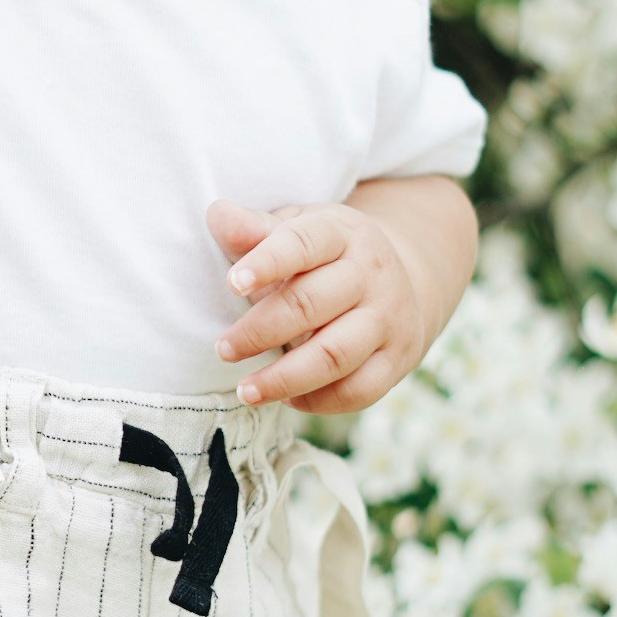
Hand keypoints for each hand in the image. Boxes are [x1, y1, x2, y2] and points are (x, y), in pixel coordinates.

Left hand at [210, 195, 430, 412]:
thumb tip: (217, 215)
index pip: (303, 243)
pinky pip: (358, 390)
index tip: (232, 283)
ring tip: (246, 389)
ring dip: (284, 378)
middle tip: (223, 348)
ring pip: (335, 355)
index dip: (267, 262)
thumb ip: (254, 229)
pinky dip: (318, 401)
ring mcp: (388, 318)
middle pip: (312, 305)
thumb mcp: (296, 229)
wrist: (399, 281)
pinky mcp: (397, 359)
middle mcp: (371, 274)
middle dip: (260, 331)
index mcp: (341, 233)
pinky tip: (286, 398)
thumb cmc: (325, 255)